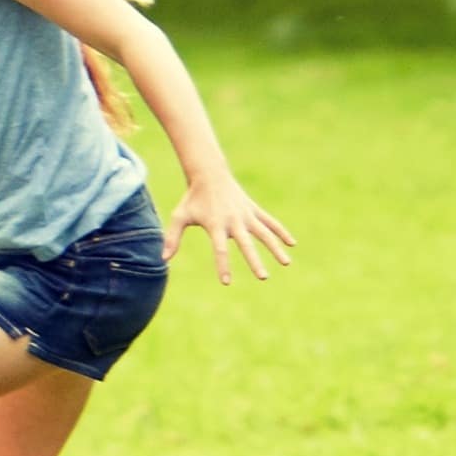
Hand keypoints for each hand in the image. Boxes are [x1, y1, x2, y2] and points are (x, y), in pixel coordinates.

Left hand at [169, 174, 294, 284]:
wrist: (209, 174)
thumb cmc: (192, 198)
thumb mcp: (180, 216)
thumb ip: (172, 237)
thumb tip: (163, 259)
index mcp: (216, 224)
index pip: (220, 249)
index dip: (223, 265)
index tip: (226, 282)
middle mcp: (234, 220)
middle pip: (246, 244)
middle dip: (255, 261)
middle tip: (263, 277)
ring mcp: (246, 214)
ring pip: (264, 233)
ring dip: (275, 248)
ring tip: (286, 263)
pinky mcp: (253, 210)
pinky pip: (270, 222)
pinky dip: (281, 231)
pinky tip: (291, 244)